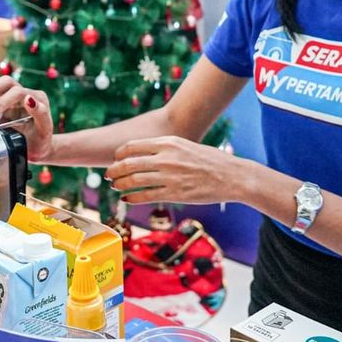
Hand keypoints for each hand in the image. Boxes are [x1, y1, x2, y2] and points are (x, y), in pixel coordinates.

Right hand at [0, 76, 54, 162]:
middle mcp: (26, 95)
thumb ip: (41, 114)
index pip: (19, 92)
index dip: (5, 100)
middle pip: (7, 82)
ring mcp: (14, 98)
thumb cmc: (41, 141)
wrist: (37, 148)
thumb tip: (29, 99)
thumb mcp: (45, 131)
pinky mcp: (4, 103)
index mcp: (38, 99)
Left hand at [105, 136, 240, 204]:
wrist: (232, 176)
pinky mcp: (175, 193)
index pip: (133, 145)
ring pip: (135, 180)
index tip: (115, 158)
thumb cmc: (209, 160)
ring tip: (115, 186)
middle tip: (108, 175)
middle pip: (130, 163)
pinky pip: (146, 196)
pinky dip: (132, 198)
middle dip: (115, 170)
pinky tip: (127, 199)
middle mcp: (166, 158)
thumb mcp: (185, 145)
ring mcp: (170, 176)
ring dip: (121, 184)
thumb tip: (142, 153)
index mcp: (168, 142)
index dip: (119, 153)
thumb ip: (164, 148)